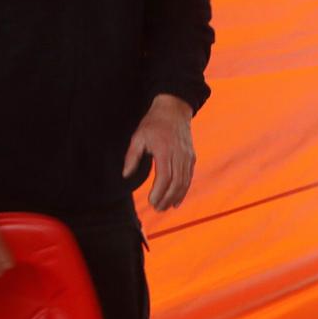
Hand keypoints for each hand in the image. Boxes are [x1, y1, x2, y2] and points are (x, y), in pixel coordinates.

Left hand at [125, 93, 196, 211]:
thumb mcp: (138, 137)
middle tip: (157, 208)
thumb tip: (126, 174)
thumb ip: (132, 157)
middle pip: (176, 183)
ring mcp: (187, 157)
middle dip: (167, 198)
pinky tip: (176, 201)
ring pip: (184, 183)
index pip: (164, 176)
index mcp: (164, 150)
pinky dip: (184, 191)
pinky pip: (189, 178)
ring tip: (165, 207)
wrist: (174, 110)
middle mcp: (178, 155)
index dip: (159, 192)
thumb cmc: (154, 123)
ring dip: (175, 198)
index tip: (151, 201)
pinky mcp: (191, 158)